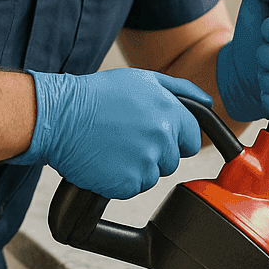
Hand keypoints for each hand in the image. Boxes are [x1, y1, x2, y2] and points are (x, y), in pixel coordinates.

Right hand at [13, 69, 208, 199]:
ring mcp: (146, 161)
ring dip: (136, 168)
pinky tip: (104, 162)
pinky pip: (132, 188)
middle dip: (154, 154)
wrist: (60, 116)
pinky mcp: (127, 183)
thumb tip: (208, 102)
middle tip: (126, 139)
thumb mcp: (142, 79)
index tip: (154, 136)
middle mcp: (162, 137)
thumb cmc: (97, 96)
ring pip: (152, 176)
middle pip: (172, 160)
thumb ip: (180, 90)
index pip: (191, 138)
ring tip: (113, 148)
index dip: (173, 139)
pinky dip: (119, 181)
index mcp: (170, 112)